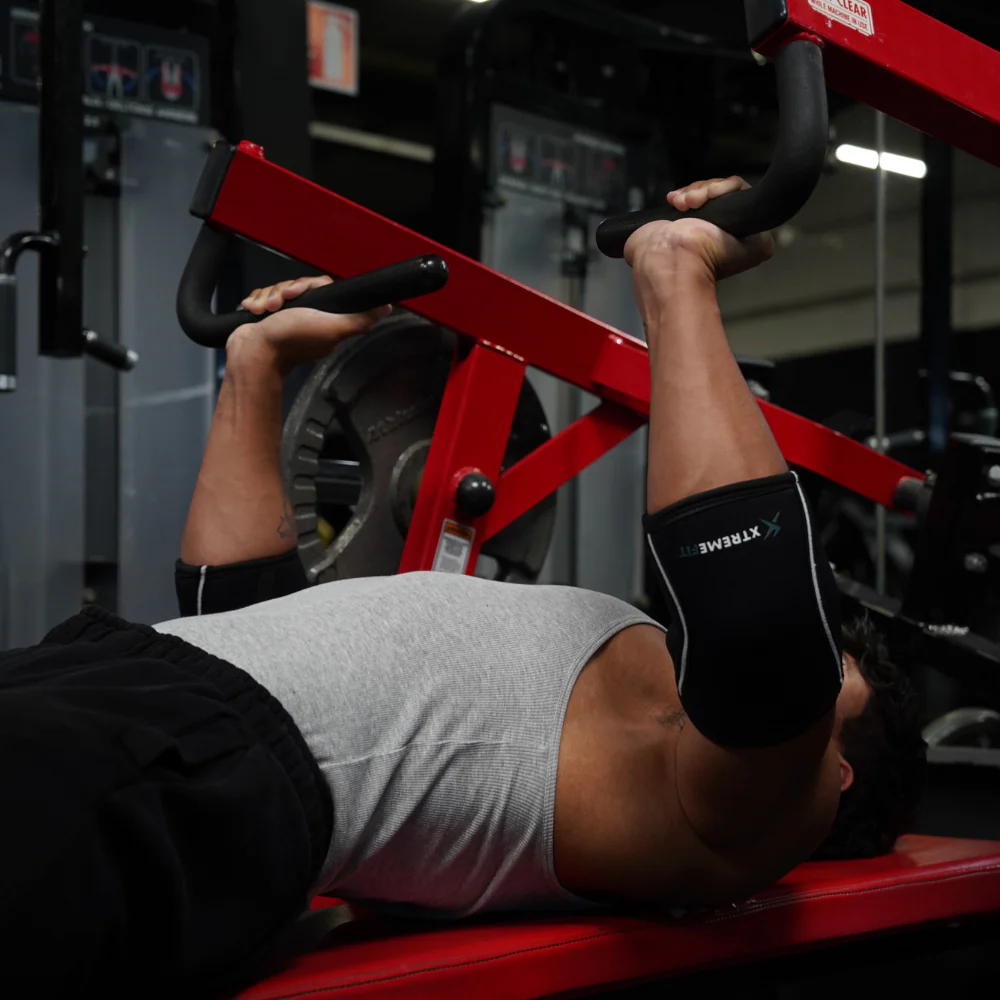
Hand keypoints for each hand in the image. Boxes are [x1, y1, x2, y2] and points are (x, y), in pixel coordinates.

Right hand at [228, 275, 390, 372]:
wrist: (253, 353)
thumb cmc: (290, 340)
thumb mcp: (332, 328)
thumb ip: (359, 319)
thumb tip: (385, 308)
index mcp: (325, 319)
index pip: (321, 288)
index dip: (307, 286)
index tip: (296, 294)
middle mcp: (308, 317)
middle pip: (297, 287)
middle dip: (283, 292)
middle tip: (278, 305)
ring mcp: (287, 318)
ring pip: (279, 290)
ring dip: (268, 297)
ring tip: (265, 310)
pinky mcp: (269, 318)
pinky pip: (263, 297)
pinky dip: (257, 302)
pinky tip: (255, 311)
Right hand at [624, 177, 774, 283]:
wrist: (668, 256)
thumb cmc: (707, 254)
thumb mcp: (758, 246)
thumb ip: (768, 226)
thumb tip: (764, 210)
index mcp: (744, 238)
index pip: (743, 195)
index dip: (728, 189)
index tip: (716, 195)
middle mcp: (725, 230)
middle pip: (723, 189)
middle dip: (708, 190)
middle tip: (695, 204)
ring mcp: (703, 223)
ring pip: (705, 189)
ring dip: (693, 193)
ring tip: (682, 206)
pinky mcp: (684, 219)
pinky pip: (689, 193)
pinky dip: (682, 195)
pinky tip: (677, 202)